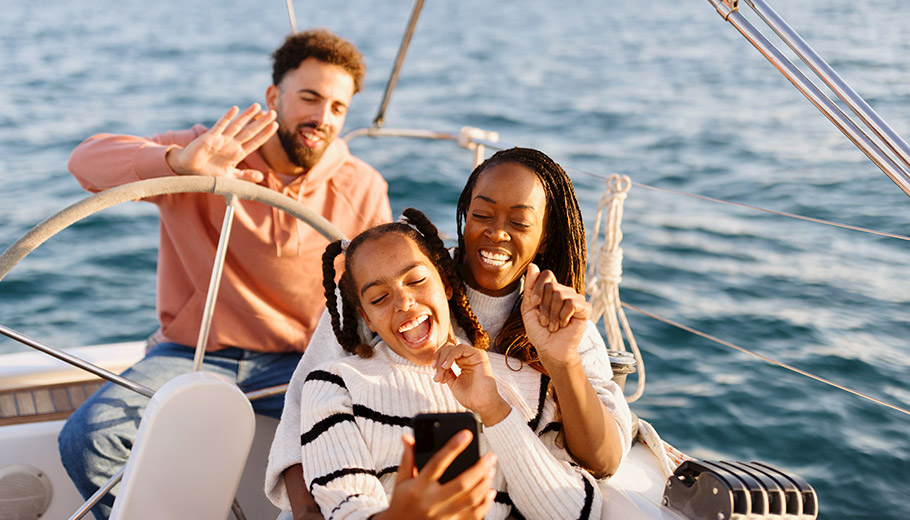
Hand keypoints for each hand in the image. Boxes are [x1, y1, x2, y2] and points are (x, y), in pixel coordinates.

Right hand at [165, 103, 276, 181]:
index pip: (255, 142)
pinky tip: (236, 109)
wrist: (188, 170)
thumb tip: (261, 178)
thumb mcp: (229, 178)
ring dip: (247, 116)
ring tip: (258, 106)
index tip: (275, 125)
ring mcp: (221, 139)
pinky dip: (227, 117)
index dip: (265, 134)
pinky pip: (220, 126)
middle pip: (250, 131)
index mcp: (237, 154)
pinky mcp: (209, 137)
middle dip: (262, 123)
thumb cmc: (208, 174)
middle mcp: (231, 144)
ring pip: (237, 125)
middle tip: (274, 113)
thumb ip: (244, 176)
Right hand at [377, 433, 495, 519]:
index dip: (452, 447)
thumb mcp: (401, 480)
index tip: (466, 434)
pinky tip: (490, 491)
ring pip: (471, 499)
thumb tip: (408, 437)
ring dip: (485, 483)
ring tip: (491, 470)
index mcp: (418, 487)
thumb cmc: (402, 502)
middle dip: (480, 468)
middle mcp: (431, 502)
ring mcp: (443, 516)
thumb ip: (408, 459)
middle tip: (491, 456)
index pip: (437, 463)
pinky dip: (486, 503)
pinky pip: (474, 515)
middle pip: (462, 483)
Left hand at [433, 343, 509, 425]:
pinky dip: (450, 356)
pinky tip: (446, 366)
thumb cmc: (470, 397)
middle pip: (448, 348)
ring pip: (452, 347)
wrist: (482, 405)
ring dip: (443, 359)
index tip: (434, 372)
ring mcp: (474, 355)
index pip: (447, 352)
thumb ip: (446, 372)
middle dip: (439, 361)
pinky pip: (461, 348)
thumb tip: (437, 365)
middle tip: (437, 377)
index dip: (438, 359)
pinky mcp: (479, 355)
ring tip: (441, 373)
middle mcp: (468, 357)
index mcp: (463, 362)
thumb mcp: (453, 382)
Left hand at [520, 263, 588, 367]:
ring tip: (554, 325)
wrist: (550, 350)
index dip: (537, 289)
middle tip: (546, 321)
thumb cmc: (539, 331)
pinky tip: (564, 324)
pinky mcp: (585, 309)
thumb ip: (530, 287)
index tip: (534, 304)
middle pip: (551, 285)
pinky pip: (571, 302)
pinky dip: (563, 316)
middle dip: (544, 306)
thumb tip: (532, 265)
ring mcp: (576, 299)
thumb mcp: (528, 307)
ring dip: (552, 314)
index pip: (546, 275)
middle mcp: (565, 292)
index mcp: (552, 290)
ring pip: (560, 294)